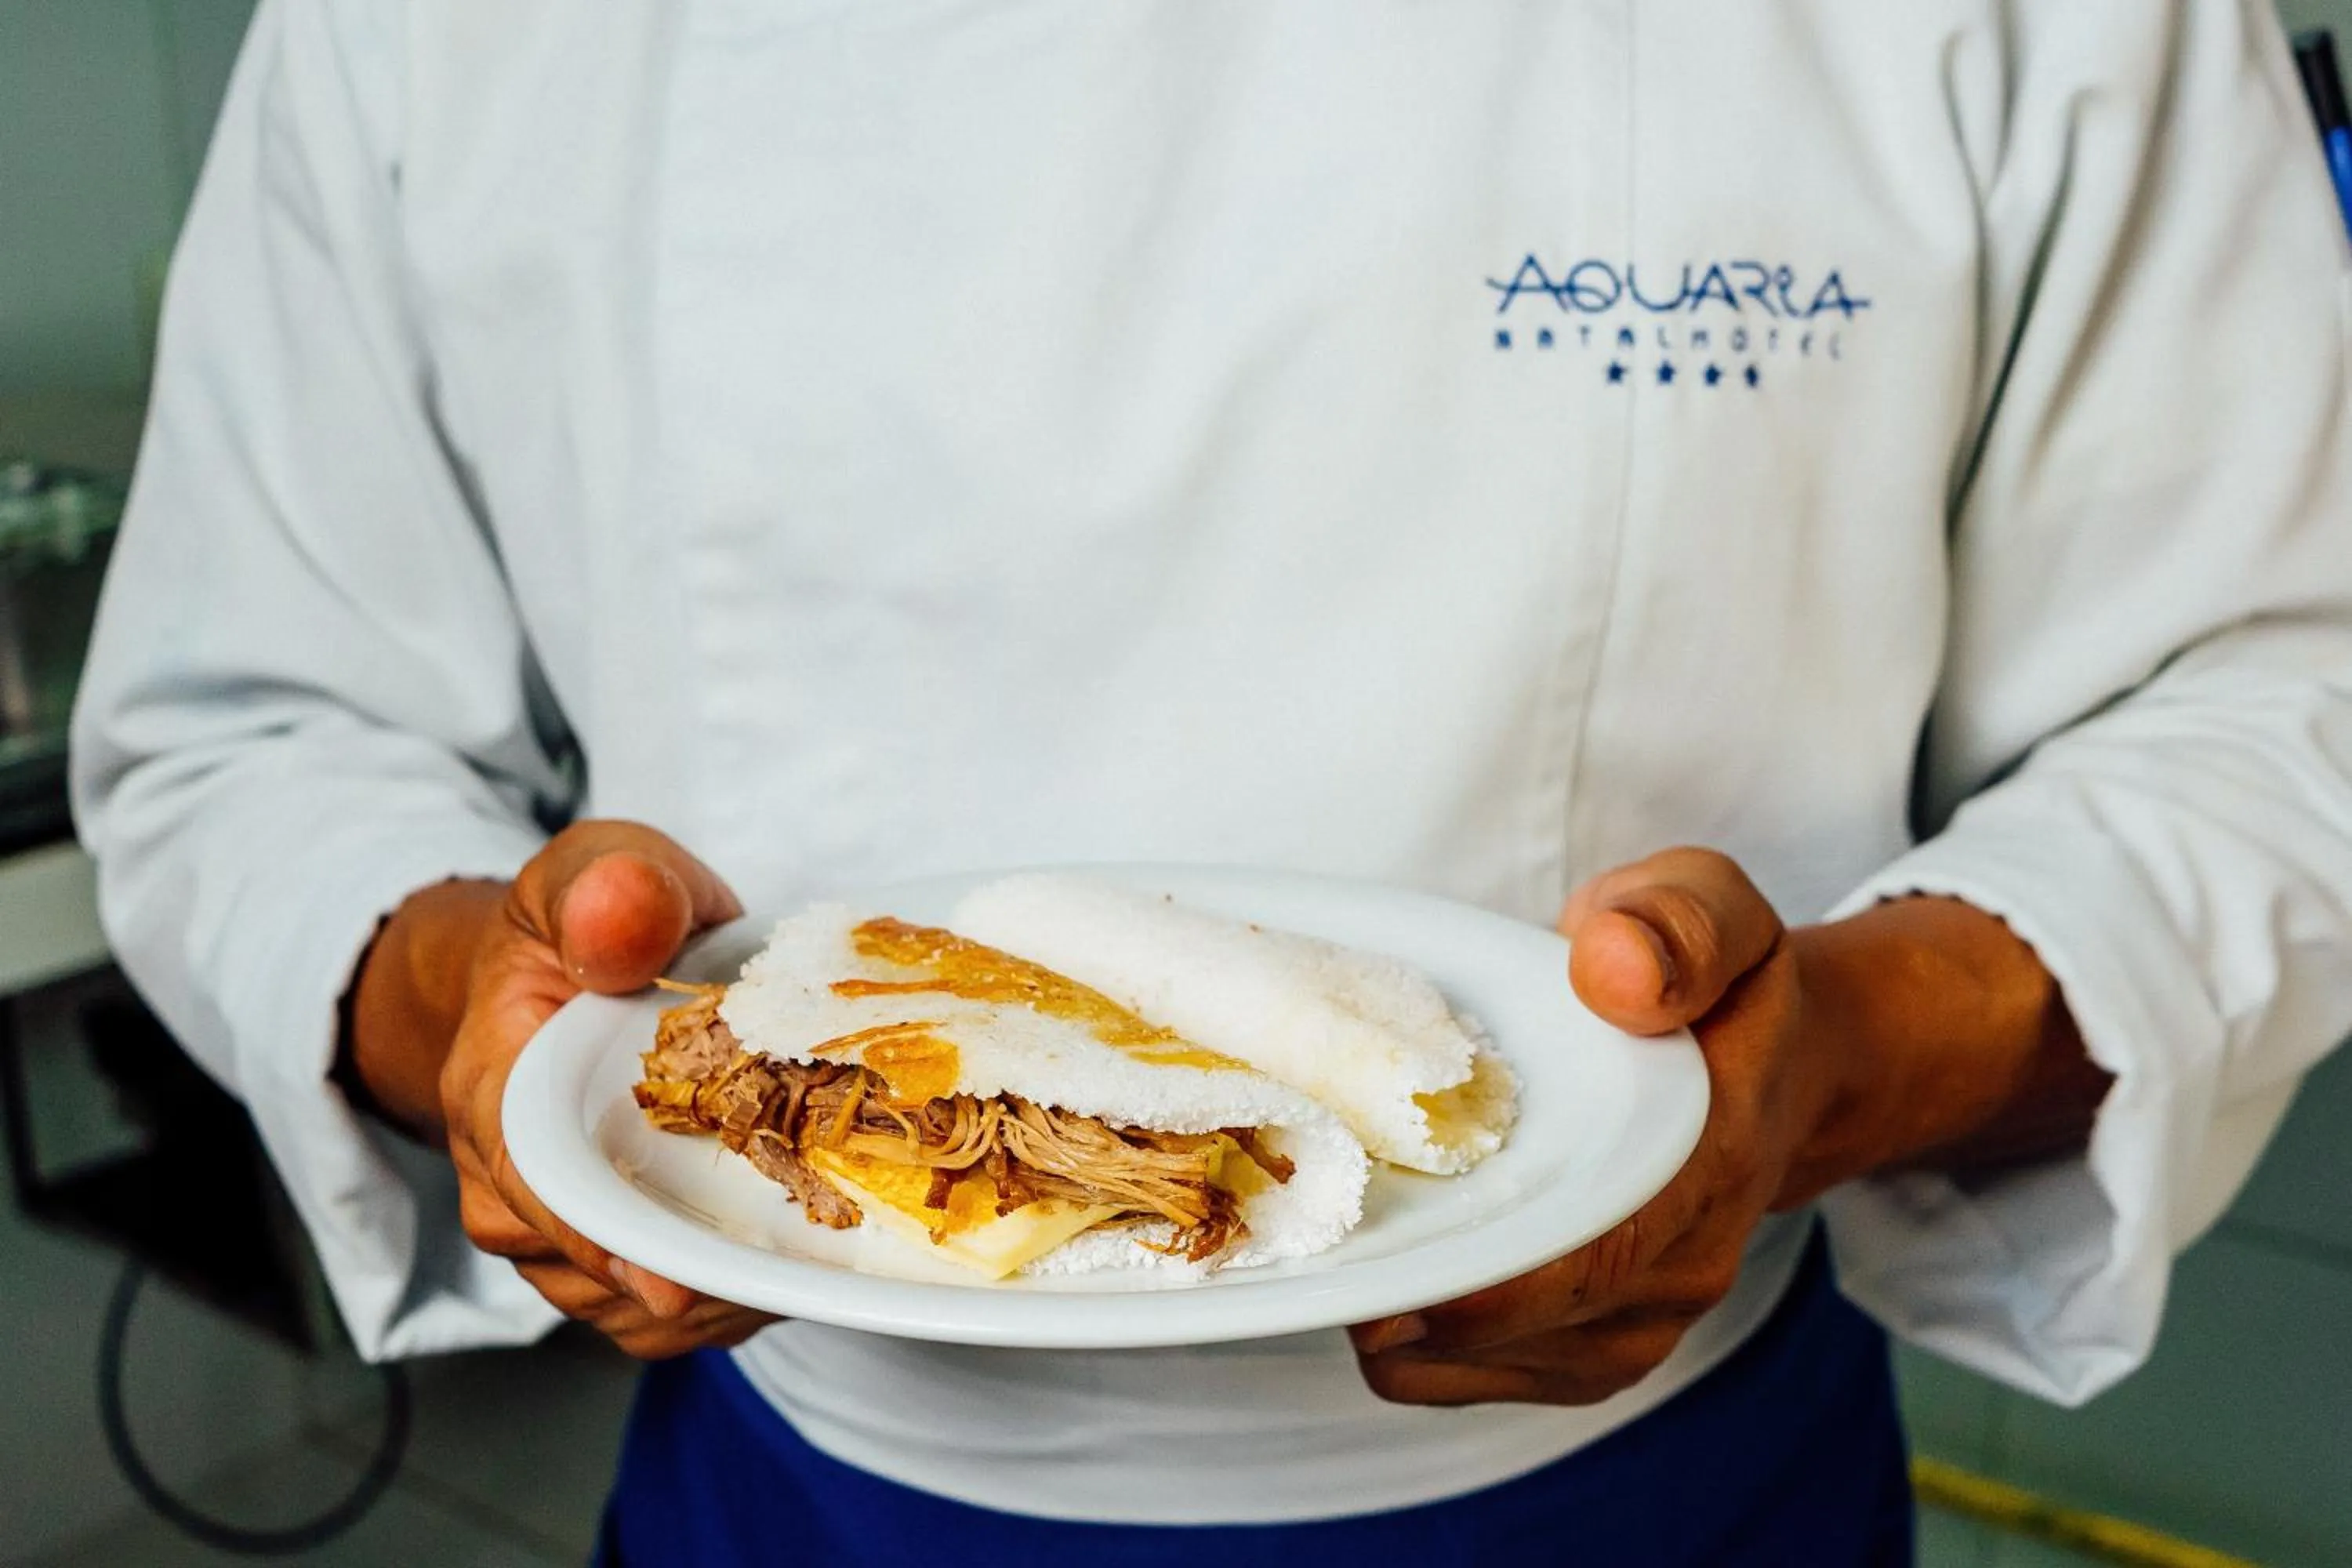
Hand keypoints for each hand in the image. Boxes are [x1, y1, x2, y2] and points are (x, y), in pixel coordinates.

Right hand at [352, 820, 775, 1358]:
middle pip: (589, 1263)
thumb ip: (611, 881)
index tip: (669, 1281)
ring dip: (718, 1297)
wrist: (575, 962)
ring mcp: (556, 1226)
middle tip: (797, 1263)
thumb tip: (622, 915)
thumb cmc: (593, 919)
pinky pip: (660, 1309)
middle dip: (690, 1275)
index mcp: (494, 1086)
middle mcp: (509, 1176)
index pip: (528, 1180)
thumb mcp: (597, 868)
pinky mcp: (608, 1249)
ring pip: (629, 1304)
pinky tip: (790, 1265)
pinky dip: (724, 1300)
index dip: (595, 1237)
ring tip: (811, 1258)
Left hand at [1349, 846, 2098, 1406]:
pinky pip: (1450, 1377)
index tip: (1352, 1249)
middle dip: (1381, 1279)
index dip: (1462, 1278)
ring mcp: (1625, 1331)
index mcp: (1710, 1166)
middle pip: (1496, 1326)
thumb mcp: (1711, 902)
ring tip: (1311, 1211)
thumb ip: (1678, 921)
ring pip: (1454, 1368)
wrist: (1772, 1069)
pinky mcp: (1575, 1357)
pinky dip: (1387, 1328)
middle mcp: (1674, 1275)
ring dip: (1373, 1305)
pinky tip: (1358, 1244)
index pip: (1584, 1258)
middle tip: (1277, 1206)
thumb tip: (1610, 969)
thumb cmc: (1714, 983)